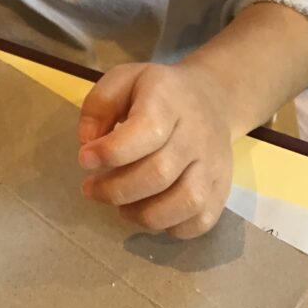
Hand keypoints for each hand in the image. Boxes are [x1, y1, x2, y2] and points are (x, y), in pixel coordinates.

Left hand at [77, 62, 233, 238]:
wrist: (212, 97)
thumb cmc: (158, 92)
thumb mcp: (124, 80)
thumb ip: (100, 104)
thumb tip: (87, 140)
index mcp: (169, 101)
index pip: (146, 131)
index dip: (111, 152)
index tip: (85, 159)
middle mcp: (196, 134)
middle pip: (160, 173)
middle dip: (116, 189)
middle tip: (91, 189)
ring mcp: (214, 164)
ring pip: (185, 202)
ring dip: (143, 214)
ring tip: (121, 207)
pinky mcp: (223, 189)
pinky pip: (201, 221)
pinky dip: (171, 227)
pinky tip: (150, 212)